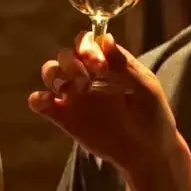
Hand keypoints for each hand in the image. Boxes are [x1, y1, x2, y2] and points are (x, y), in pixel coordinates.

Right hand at [29, 30, 178, 179]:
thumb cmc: (152, 117)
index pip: (88, 42)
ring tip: (74, 90)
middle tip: (87, 79)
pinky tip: (50, 102)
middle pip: (66, 55)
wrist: (146, 153)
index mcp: (107, 63)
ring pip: (51, 73)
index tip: (101, 66)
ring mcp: (74, 96)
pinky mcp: (64, 117)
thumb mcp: (145, 88)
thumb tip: (106, 38)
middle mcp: (87, 75)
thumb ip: (123, 64)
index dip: (88, 47)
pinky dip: (38, 99)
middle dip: (72, 62)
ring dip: (55, 75)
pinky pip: (41, 102)